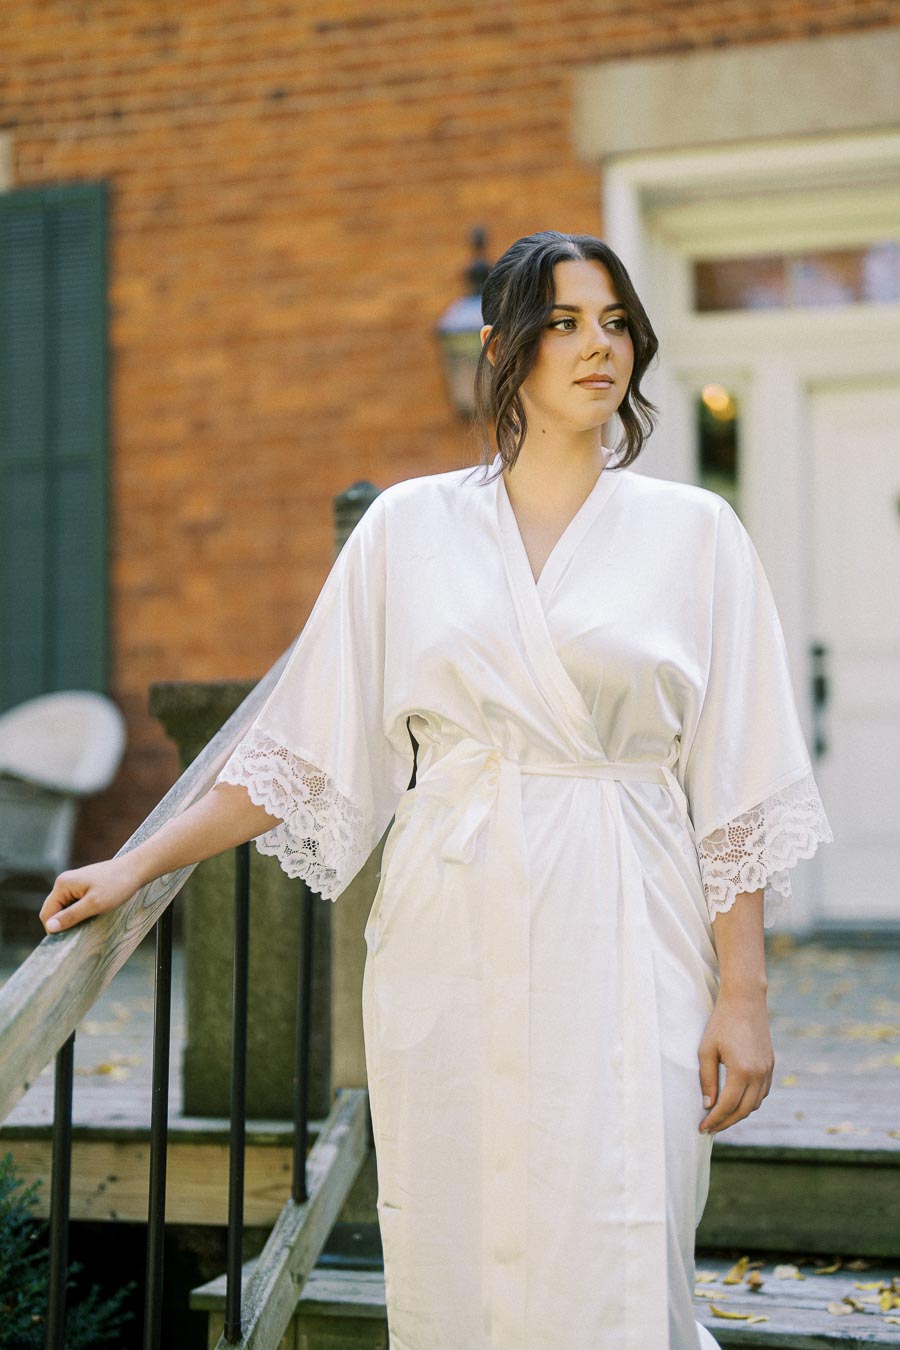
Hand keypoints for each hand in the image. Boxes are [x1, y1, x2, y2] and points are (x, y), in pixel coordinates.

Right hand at [39, 856, 143, 935]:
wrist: (136, 870)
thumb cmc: (117, 885)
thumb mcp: (94, 905)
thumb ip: (70, 916)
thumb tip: (50, 927)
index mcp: (63, 885)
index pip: (47, 913)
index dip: (54, 928)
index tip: (70, 937)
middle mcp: (64, 882)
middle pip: (54, 910)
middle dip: (64, 922)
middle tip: (82, 929)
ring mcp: (73, 883)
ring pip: (65, 908)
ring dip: (73, 917)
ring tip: (91, 919)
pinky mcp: (83, 886)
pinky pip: (74, 903)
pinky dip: (80, 911)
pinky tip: (94, 913)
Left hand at [697, 987, 773, 1135]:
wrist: (745, 1000)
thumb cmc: (721, 1023)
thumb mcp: (706, 1050)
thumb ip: (706, 1080)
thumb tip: (708, 1105)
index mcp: (742, 1071)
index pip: (727, 1106)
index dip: (714, 1120)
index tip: (702, 1128)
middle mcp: (758, 1074)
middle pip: (743, 1110)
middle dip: (726, 1122)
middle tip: (710, 1128)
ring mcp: (767, 1070)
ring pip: (755, 1103)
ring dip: (739, 1113)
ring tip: (721, 1116)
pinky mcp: (770, 1065)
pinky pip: (762, 1092)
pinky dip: (750, 1101)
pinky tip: (737, 1101)